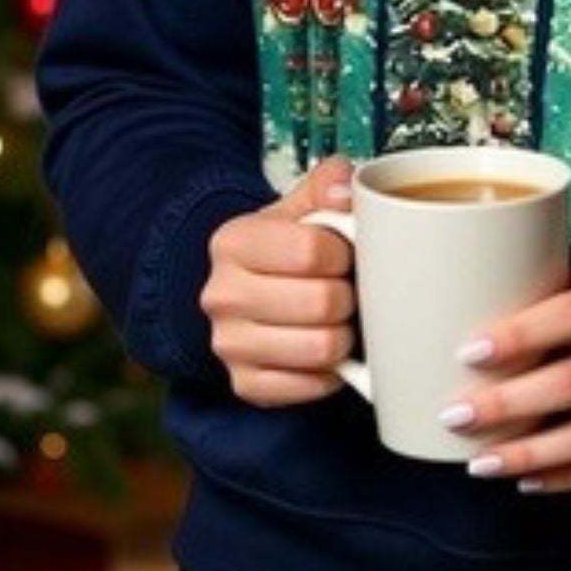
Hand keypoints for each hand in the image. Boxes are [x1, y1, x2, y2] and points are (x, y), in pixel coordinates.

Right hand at [200, 154, 357, 404]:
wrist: (250, 289)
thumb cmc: (288, 246)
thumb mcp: (301, 205)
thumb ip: (327, 183)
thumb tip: (344, 189)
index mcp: (233, 241)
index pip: (310, 250)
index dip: (343, 252)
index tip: (343, 252)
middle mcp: (221, 295)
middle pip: (322, 303)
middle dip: (349, 296)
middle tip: (346, 288)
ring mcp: (229, 345)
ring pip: (321, 349)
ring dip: (344, 335)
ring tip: (338, 318)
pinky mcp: (245, 385)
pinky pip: (311, 386)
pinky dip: (330, 371)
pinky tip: (324, 349)